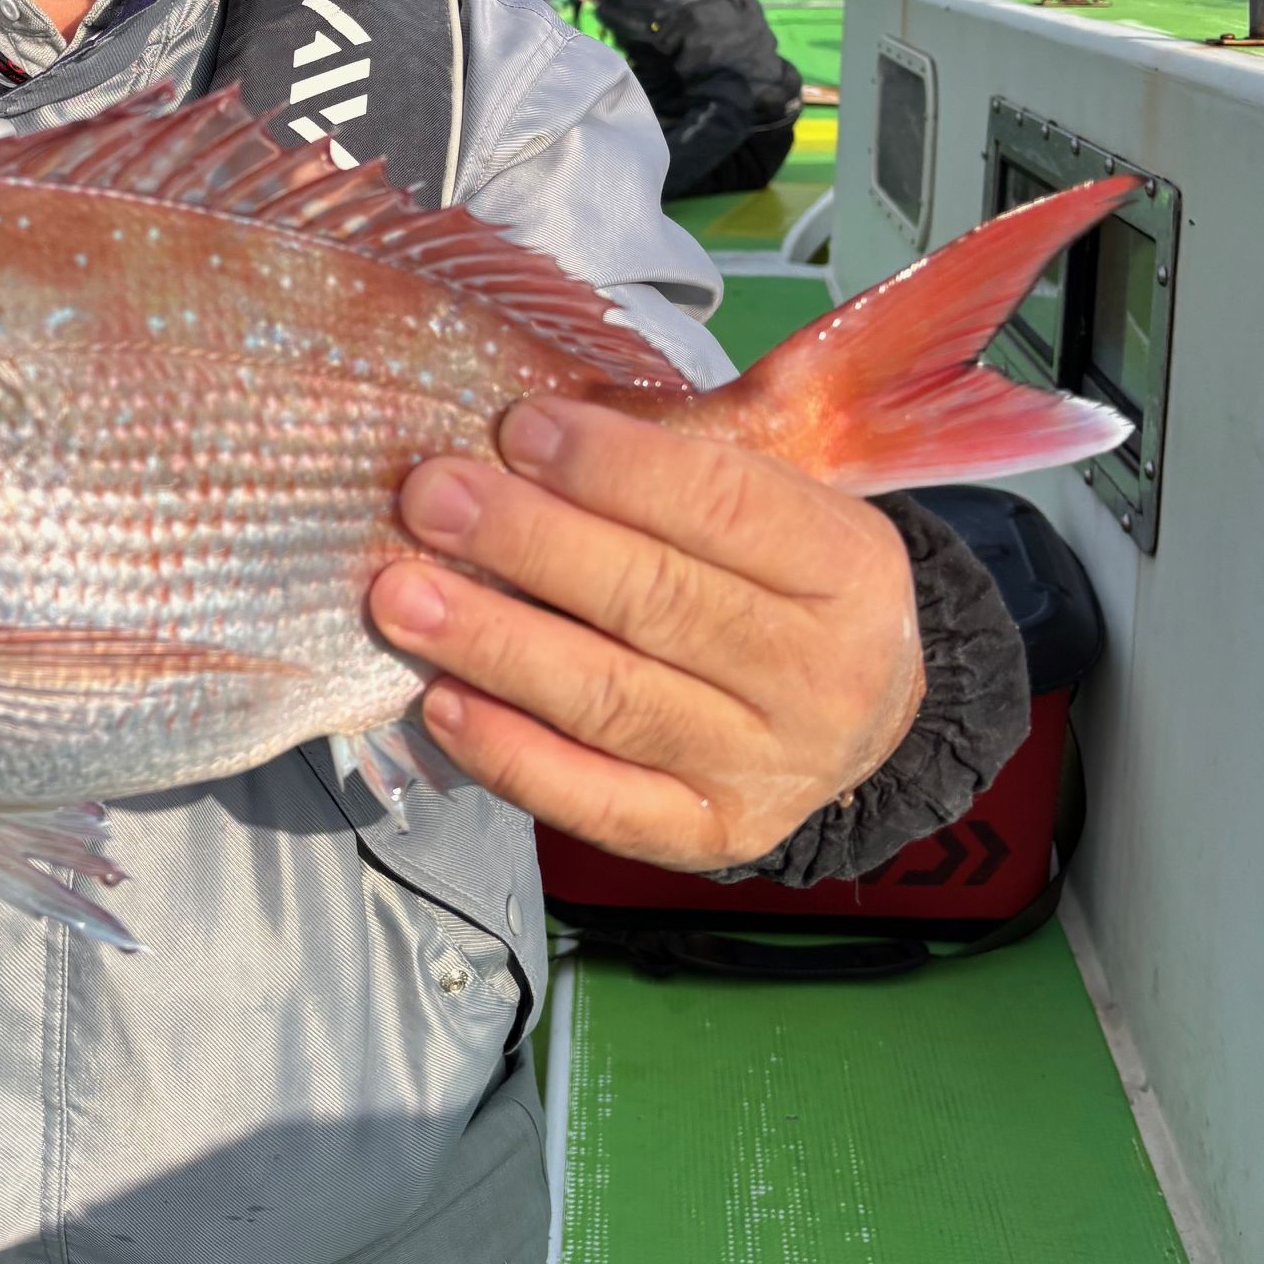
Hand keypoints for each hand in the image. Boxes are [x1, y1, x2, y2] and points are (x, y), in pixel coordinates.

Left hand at [368, 398, 923, 870]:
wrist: (860, 720)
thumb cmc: (783, 582)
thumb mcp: (779, 500)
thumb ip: (679, 458)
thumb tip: (534, 424)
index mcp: (848, 568)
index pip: (725, 504)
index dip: (613, 465)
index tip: (515, 427)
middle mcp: (820, 677)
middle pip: (657, 600)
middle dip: (530, 542)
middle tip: (429, 499)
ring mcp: (764, 769)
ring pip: (612, 702)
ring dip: (494, 645)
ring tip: (403, 599)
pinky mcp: (708, 839)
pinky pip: (595, 802)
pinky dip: (510, 755)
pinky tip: (442, 704)